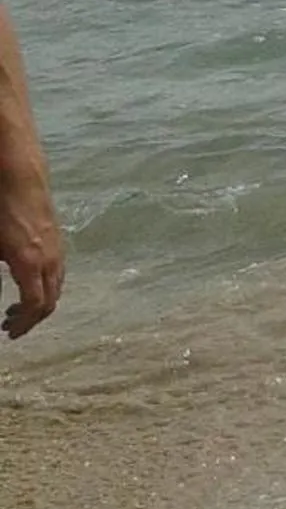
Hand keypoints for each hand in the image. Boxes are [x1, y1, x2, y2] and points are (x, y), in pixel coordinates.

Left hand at [0, 187, 64, 339]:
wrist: (20, 176)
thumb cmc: (1, 209)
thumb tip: (3, 294)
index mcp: (29, 264)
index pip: (35, 306)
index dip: (24, 324)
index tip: (8, 333)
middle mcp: (49, 260)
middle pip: (50, 301)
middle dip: (31, 319)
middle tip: (9, 326)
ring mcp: (57, 249)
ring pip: (57, 287)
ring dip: (40, 303)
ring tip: (17, 308)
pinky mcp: (57, 239)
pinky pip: (57, 272)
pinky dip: (45, 286)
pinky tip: (29, 282)